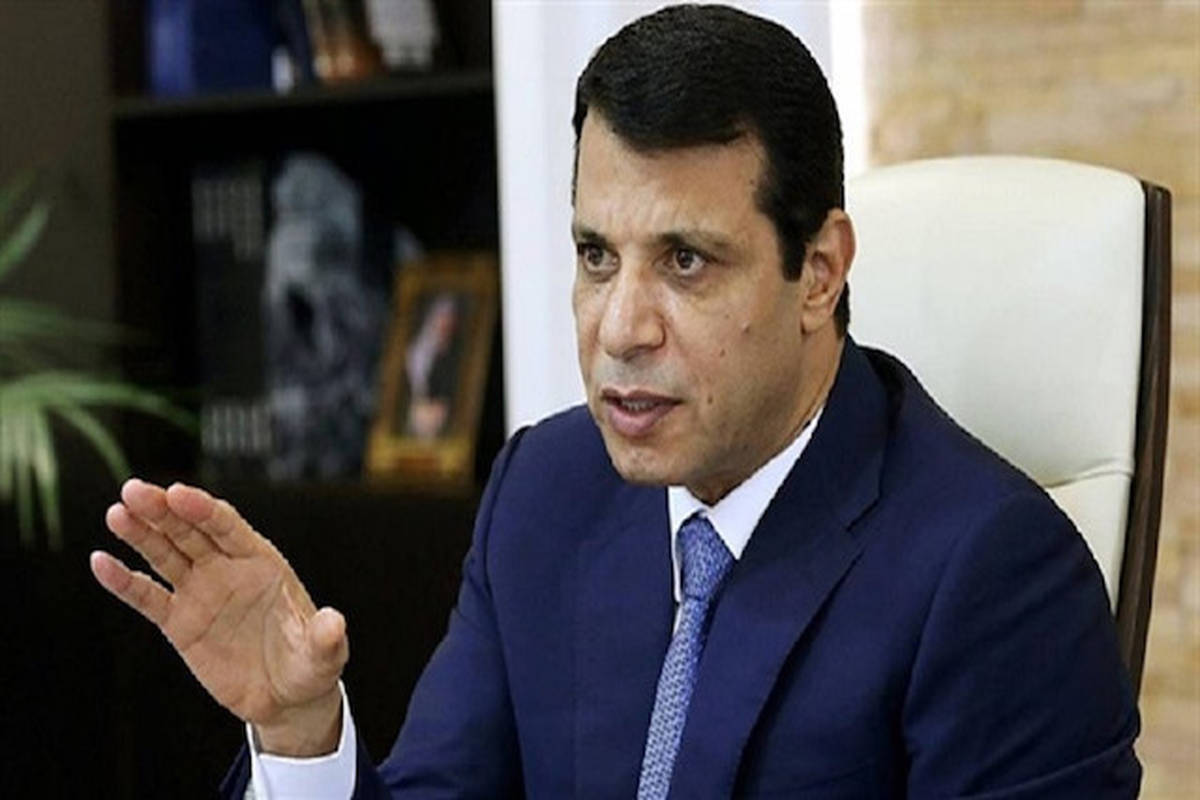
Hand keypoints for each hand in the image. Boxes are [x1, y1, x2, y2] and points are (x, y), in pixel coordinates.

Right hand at [91, 478, 348, 755]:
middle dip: (163, 510)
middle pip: (191, 531)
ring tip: (116, 513)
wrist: (287, 697)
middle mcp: (228, 569)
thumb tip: (334, 624)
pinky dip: (124, 581)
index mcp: (263, 562)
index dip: (204, 509)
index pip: (229, 526)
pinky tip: (100, 562)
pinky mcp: (179, 623)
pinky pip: (147, 597)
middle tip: (133, 491)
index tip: (177, 493)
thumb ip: (325, 637)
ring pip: (165, 554)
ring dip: (140, 534)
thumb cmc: (311, 665)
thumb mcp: (324, 654)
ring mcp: (201, 592)